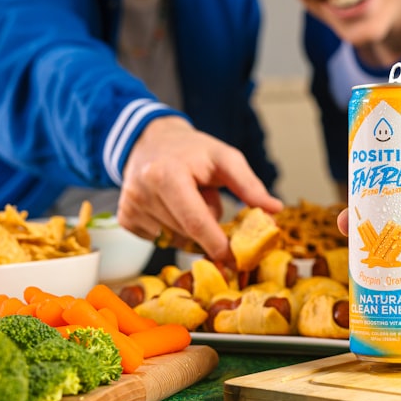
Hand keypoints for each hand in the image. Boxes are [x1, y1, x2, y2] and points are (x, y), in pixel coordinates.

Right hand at [116, 116, 282, 262]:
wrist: (151, 140)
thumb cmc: (192, 150)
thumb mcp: (224, 157)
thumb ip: (249, 185)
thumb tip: (275, 211)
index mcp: (168, 174)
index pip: (196, 222)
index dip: (217, 245)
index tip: (235, 260)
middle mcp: (144, 191)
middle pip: (188, 233)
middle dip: (205, 225)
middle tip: (205, 196)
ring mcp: (131, 205)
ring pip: (174, 239)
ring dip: (188, 226)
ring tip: (185, 196)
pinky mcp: (125, 217)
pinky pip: (158, 239)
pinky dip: (171, 228)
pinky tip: (168, 205)